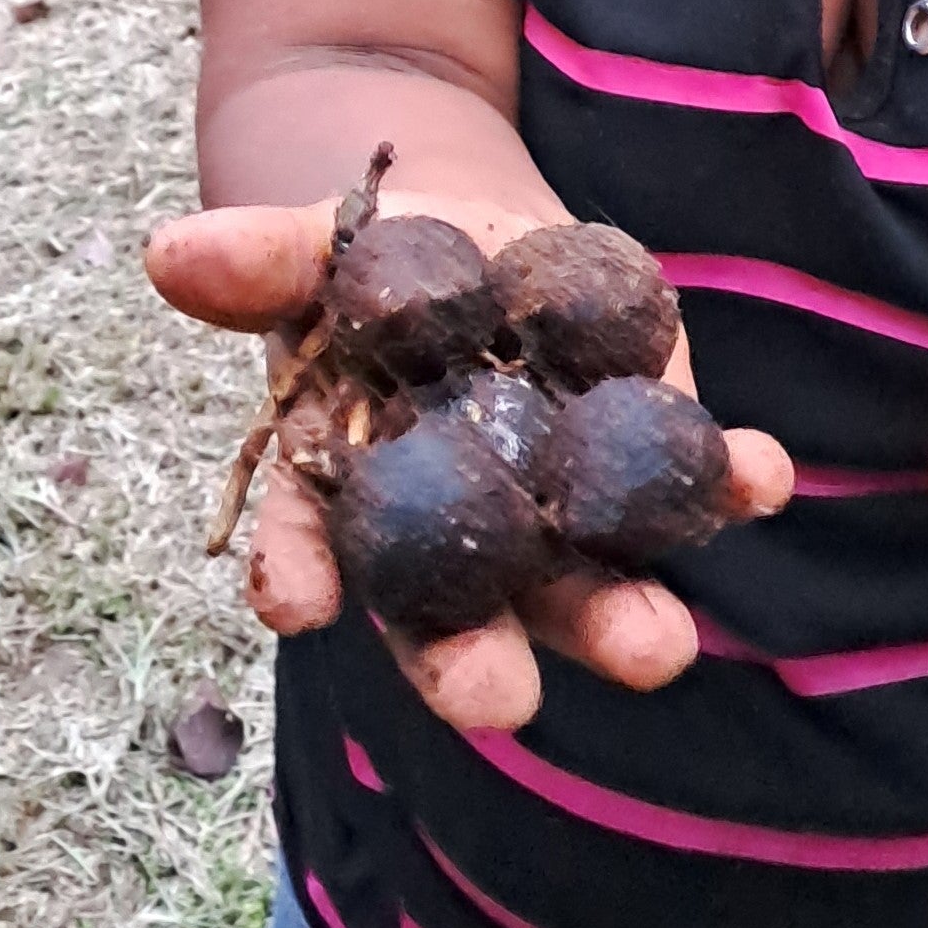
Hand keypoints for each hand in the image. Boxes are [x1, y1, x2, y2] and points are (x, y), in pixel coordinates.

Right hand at [145, 190, 793, 734]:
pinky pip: (688, 478)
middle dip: (477, 660)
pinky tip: (760, 480)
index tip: (294, 604)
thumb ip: (260, 260)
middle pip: (460, 610)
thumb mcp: (317, 247)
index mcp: (353, 496)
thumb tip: (167, 249)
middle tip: (501, 703)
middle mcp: (455, 528)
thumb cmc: (370, 257)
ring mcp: (556, 500)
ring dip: (622, 612)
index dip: (301, 572)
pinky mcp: (645, 448)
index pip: (315, 548)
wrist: (471, 224)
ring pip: (584, 576)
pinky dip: (727, 482)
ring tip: (658, 644)